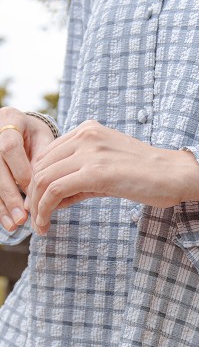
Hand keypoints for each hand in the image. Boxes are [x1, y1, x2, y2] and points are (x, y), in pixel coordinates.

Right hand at [0, 106, 54, 230]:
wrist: (21, 126)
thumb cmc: (38, 136)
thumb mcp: (45, 141)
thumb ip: (45, 161)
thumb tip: (45, 192)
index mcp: (11, 119)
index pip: (10, 149)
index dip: (21, 173)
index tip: (34, 193)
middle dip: (9, 195)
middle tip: (22, 218)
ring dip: (1, 205)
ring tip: (13, 226)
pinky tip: (6, 221)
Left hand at [28, 120, 193, 234]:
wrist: (177, 175)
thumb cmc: (150, 176)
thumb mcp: (110, 170)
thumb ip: (82, 179)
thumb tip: (56, 198)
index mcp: (89, 130)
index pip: (48, 155)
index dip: (37, 182)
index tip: (39, 203)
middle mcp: (85, 135)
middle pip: (40, 166)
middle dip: (33, 195)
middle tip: (35, 219)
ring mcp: (89, 152)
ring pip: (43, 178)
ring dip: (36, 205)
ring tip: (39, 225)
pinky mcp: (95, 172)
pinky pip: (55, 190)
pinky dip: (44, 209)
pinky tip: (46, 224)